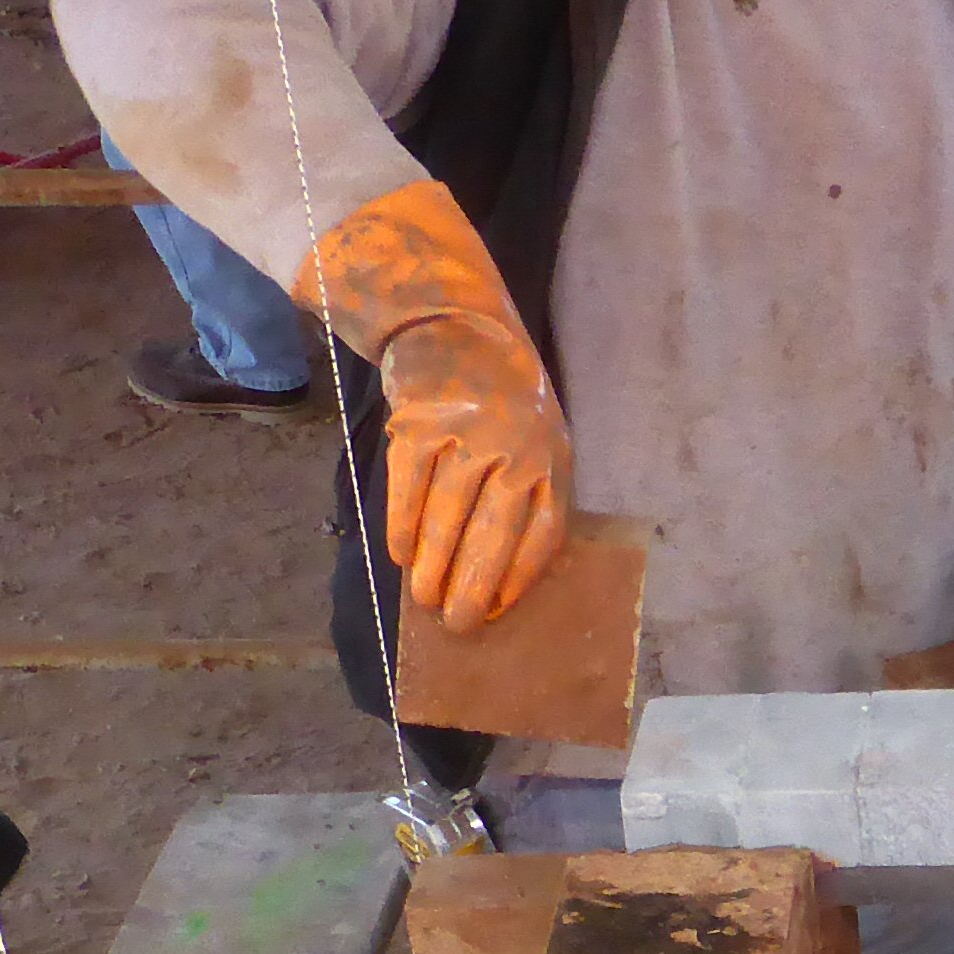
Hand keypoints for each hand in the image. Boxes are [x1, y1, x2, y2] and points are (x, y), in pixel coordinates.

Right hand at [375, 307, 572, 630]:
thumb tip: (498, 577)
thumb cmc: (503, 401)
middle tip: (456, 625)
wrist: (456, 327)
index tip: (495, 611)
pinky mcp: (419, 423)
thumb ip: (528, 495)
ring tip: (424, 600)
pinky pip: (408, 488)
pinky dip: (402, 527)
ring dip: (432, 566)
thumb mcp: (539, 439)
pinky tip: (401, 556)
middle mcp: (514, 446)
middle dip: (471, 586)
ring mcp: (465, 433)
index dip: (517, 579)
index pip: (541, 534)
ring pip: (446, 517)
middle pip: (493, 533)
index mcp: (552, 457)